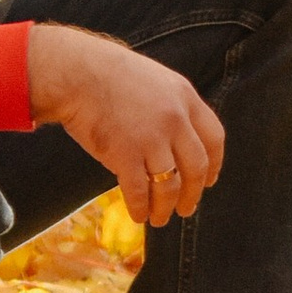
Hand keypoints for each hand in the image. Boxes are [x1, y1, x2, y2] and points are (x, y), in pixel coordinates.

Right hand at [27, 24, 224, 226]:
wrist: (76, 73)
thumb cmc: (110, 76)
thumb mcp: (157, 81)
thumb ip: (173, 108)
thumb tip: (181, 141)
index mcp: (185, 97)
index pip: (214, 138)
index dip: (215, 164)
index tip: (210, 181)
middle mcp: (175, 120)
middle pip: (196, 167)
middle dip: (192, 194)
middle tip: (186, 209)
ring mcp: (151, 139)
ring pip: (169, 185)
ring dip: (165, 208)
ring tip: (160, 218)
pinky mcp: (125, 155)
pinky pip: (139, 192)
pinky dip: (140, 208)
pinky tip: (138, 215)